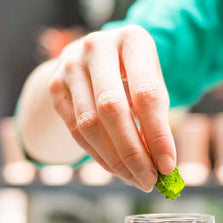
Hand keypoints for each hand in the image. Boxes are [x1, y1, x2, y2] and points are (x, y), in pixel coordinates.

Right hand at [48, 26, 175, 191]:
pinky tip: (117, 170)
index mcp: (132, 40)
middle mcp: (96, 47)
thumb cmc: (134, 75)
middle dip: (133, 154)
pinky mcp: (55, 87)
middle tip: (148, 181)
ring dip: (114, 161)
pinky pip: (76, 132)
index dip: (157, 135)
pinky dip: (99, 157)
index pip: (146, 95)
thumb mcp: (153, 85)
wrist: (98, 56)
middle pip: (112, 110)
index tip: (167, 167)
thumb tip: (161, 167)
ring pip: (89, 125)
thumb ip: (157, 120)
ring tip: (135, 179)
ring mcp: (70, 66)